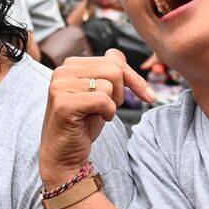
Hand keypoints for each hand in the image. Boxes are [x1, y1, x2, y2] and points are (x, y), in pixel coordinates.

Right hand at [39, 49, 153, 186]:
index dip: (134, 78)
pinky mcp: (63, 103)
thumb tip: (116, 53)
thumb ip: (107, 73)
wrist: (64, 156)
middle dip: (121, 93)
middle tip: (109, 109)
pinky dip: (108, 113)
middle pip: (114, 69)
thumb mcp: (100, 95)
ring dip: (112, 105)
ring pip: (109, 84)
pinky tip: (98, 120)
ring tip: (98, 115)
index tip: (148, 96)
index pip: (113, 58)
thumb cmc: (83, 126)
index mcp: (71, 65)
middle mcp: (62, 71)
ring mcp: (60, 86)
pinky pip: (103, 100)